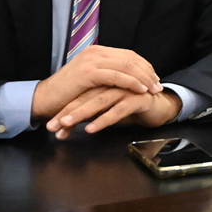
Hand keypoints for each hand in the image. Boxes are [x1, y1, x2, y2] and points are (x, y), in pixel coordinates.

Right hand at [32, 46, 162, 120]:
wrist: (44, 100)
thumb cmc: (68, 94)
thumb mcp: (92, 81)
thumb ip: (108, 76)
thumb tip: (130, 81)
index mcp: (97, 51)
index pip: (128, 55)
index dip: (144, 66)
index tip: (155, 78)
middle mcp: (95, 52)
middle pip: (131, 58)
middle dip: (148, 72)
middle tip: (159, 85)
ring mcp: (92, 60)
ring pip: (127, 65)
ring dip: (144, 78)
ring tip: (154, 89)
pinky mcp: (88, 72)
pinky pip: (117, 76)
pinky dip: (132, 82)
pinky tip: (141, 90)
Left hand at [46, 88, 182, 139]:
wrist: (161, 107)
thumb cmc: (133, 108)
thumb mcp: (107, 110)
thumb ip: (89, 113)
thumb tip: (66, 126)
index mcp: (104, 82)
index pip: (80, 95)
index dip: (64, 109)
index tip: (50, 126)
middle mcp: (114, 83)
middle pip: (86, 96)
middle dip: (67, 112)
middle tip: (52, 126)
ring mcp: (126, 89)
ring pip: (99, 101)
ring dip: (81, 113)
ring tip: (67, 124)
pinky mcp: (138, 98)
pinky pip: (118, 109)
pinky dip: (103, 119)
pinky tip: (92, 129)